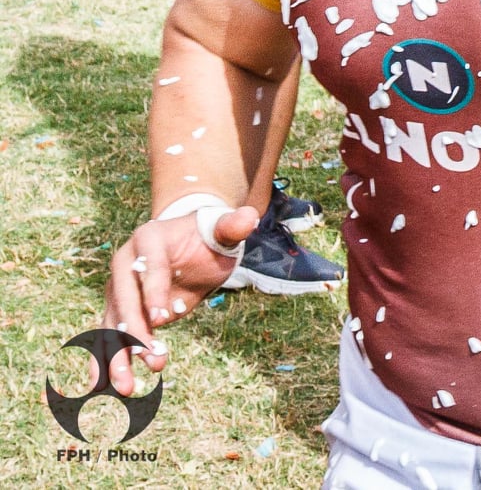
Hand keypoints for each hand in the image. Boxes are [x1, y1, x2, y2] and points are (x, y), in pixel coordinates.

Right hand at [101, 206, 259, 393]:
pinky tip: (105, 389)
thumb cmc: (206, 237)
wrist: (187, 243)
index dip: (155, 292)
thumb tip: (250, 217)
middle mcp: (123, 264)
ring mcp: (117, 289)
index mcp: (148, 239)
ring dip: (115, 358)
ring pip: (111, 325)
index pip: (149, 268)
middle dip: (135, 334)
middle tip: (152, 361)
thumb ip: (231, 227)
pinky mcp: (119, 311)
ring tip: (124, 389)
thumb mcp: (221, 231)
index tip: (162, 319)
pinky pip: (109, 337)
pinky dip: (106, 362)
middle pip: (125, 301)